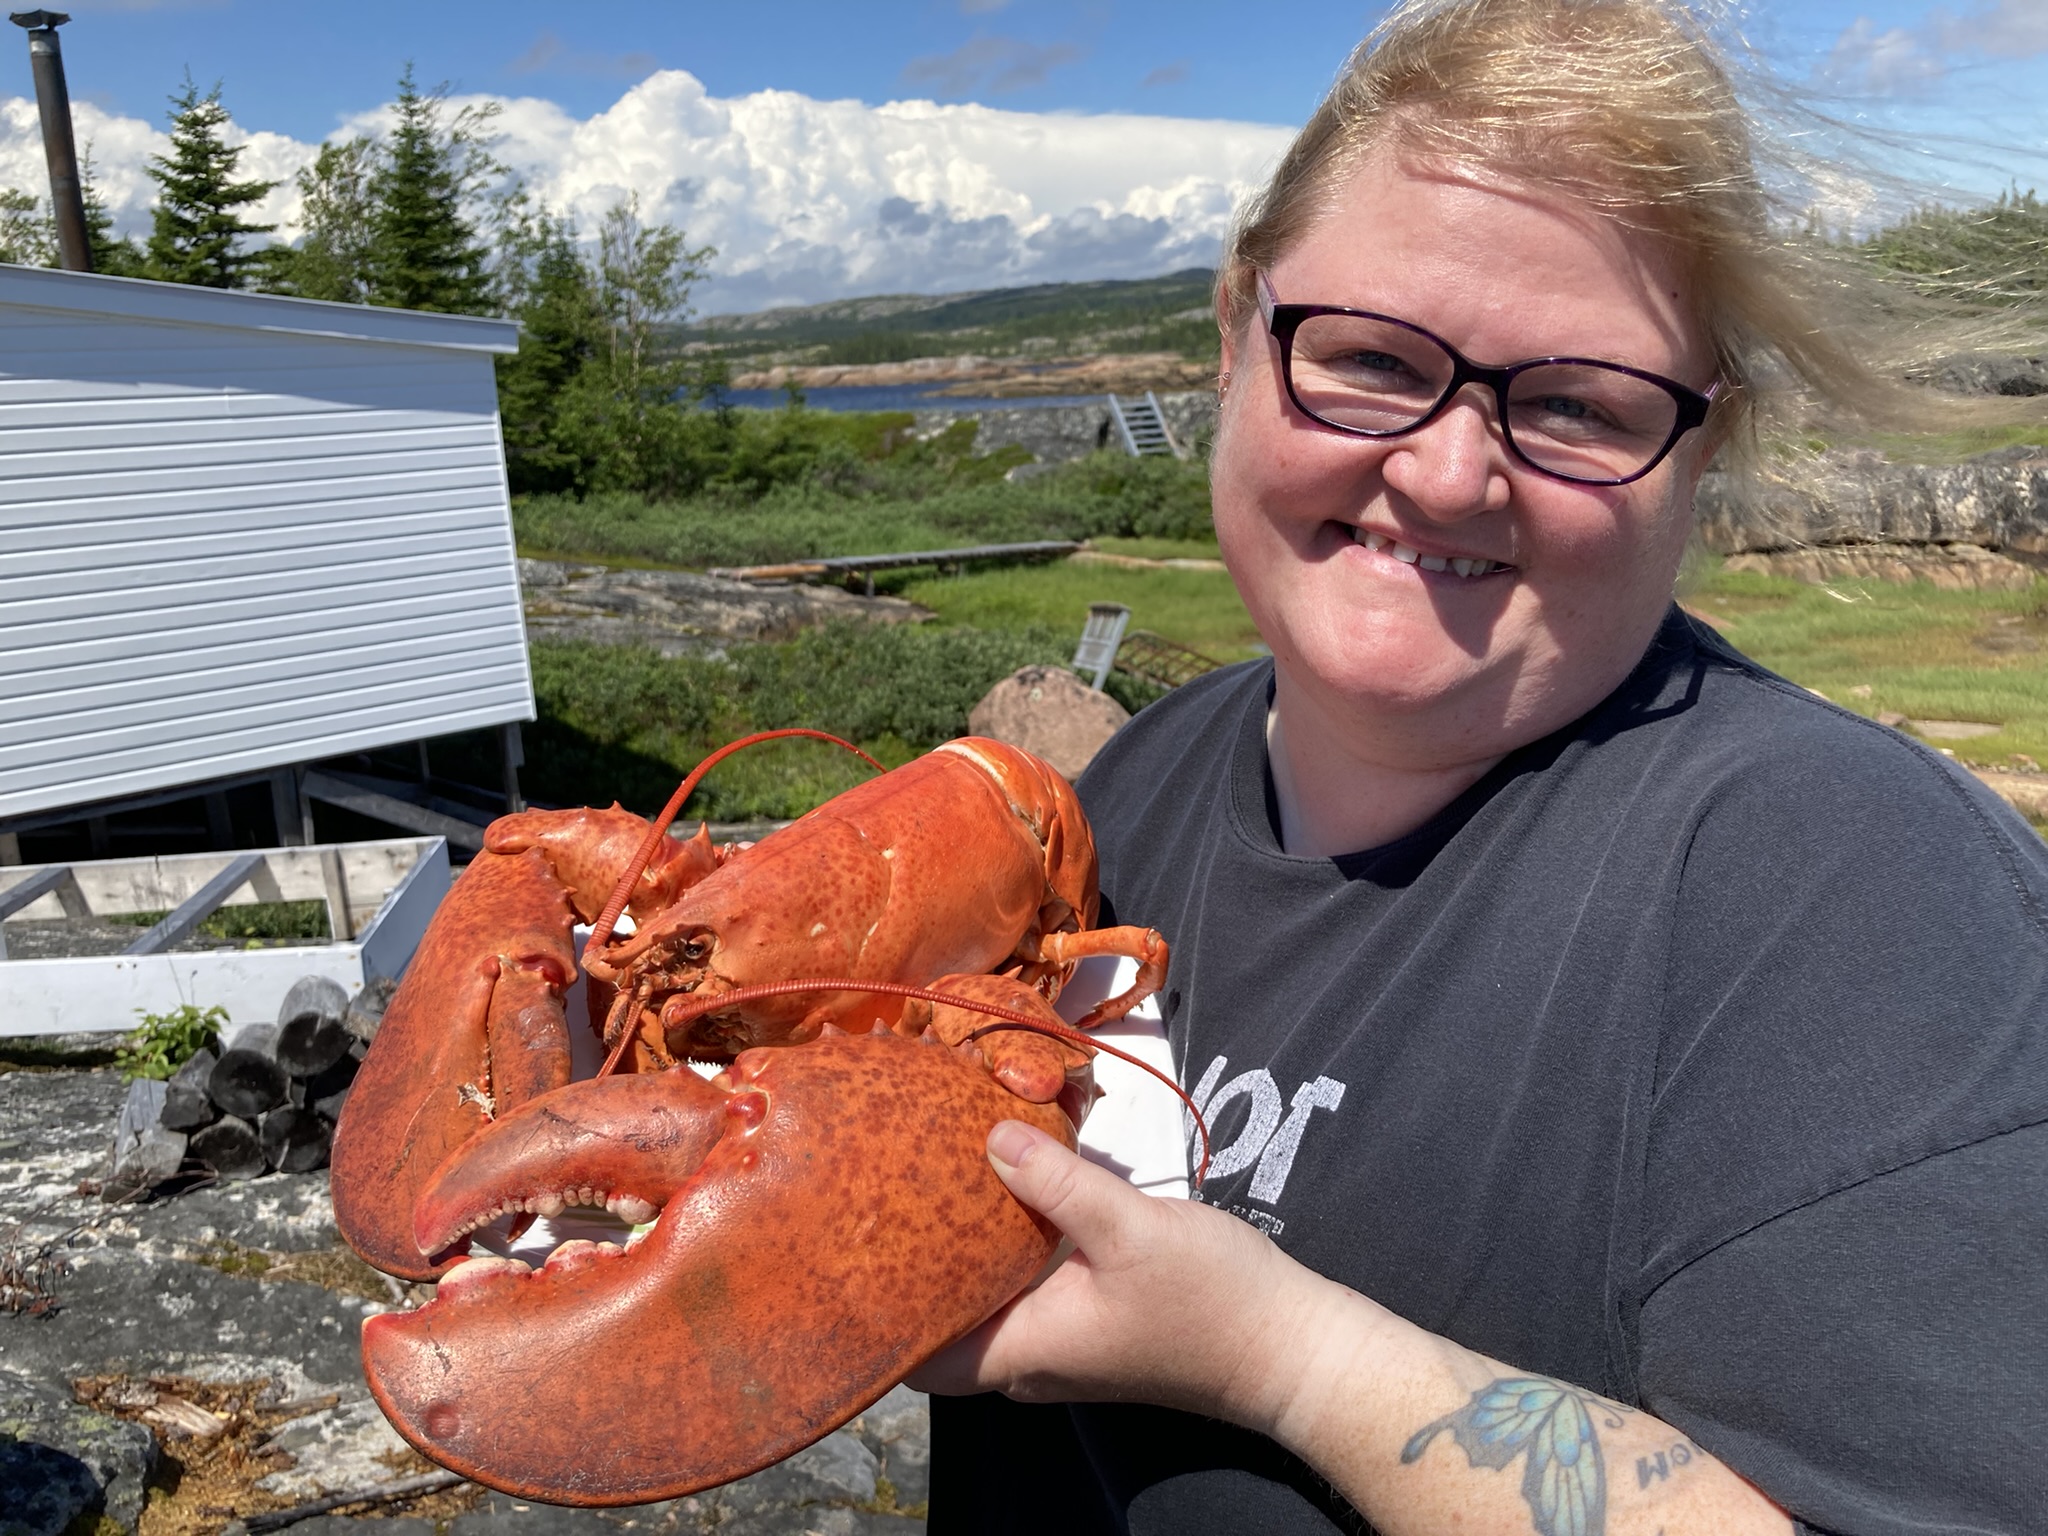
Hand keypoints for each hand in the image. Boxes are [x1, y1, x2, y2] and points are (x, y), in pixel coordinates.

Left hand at [908, 1119, 1351, 1430]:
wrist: (1292, 1348)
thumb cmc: (1215, 1301)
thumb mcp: (1130, 1227)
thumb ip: (1058, 1182)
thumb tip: (991, 1136)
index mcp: (1027, 1352)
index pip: (923, 1358)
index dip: (884, 1313)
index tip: (860, 1249)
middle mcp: (1035, 1360)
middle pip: (949, 1321)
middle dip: (922, 1262)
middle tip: (896, 1192)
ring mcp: (1066, 1345)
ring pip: (992, 1300)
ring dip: (974, 1246)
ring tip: (947, 1176)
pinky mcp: (1093, 1325)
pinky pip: (1030, 1289)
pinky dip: (1016, 1245)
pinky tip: (1020, 1188)